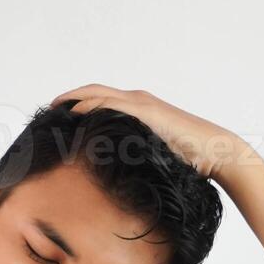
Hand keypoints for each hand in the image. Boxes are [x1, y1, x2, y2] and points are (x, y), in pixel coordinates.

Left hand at [48, 84, 252, 180]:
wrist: (215, 152)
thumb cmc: (190, 159)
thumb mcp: (154, 155)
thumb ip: (136, 155)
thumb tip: (116, 173)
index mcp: (139, 109)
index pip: (101, 99)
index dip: (78, 103)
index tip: (59, 115)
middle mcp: (138, 100)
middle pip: (94, 91)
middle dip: (69, 97)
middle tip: (48, 109)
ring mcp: (143, 104)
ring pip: (98, 94)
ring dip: (73, 99)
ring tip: (53, 109)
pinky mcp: (147, 112)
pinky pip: (111, 105)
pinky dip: (90, 106)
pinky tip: (74, 114)